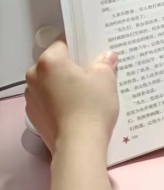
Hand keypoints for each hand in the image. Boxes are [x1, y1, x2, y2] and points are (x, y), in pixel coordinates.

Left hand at [25, 41, 118, 155]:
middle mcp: (34, 77)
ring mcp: (31, 98)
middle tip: (93, 75)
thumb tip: (107, 56)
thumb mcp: (105, 79)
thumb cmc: (91, 106)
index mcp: (50, 61)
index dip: (79, 47)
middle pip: (55, 64)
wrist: (79, 146)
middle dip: (72, 68)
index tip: (92, 54)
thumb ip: (105, 63)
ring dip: (64, 85)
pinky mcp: (34, 116)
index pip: (63, 44)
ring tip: (85, 96)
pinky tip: (76, 110)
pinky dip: (59, 102)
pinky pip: (48, 101)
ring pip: (50, 83)